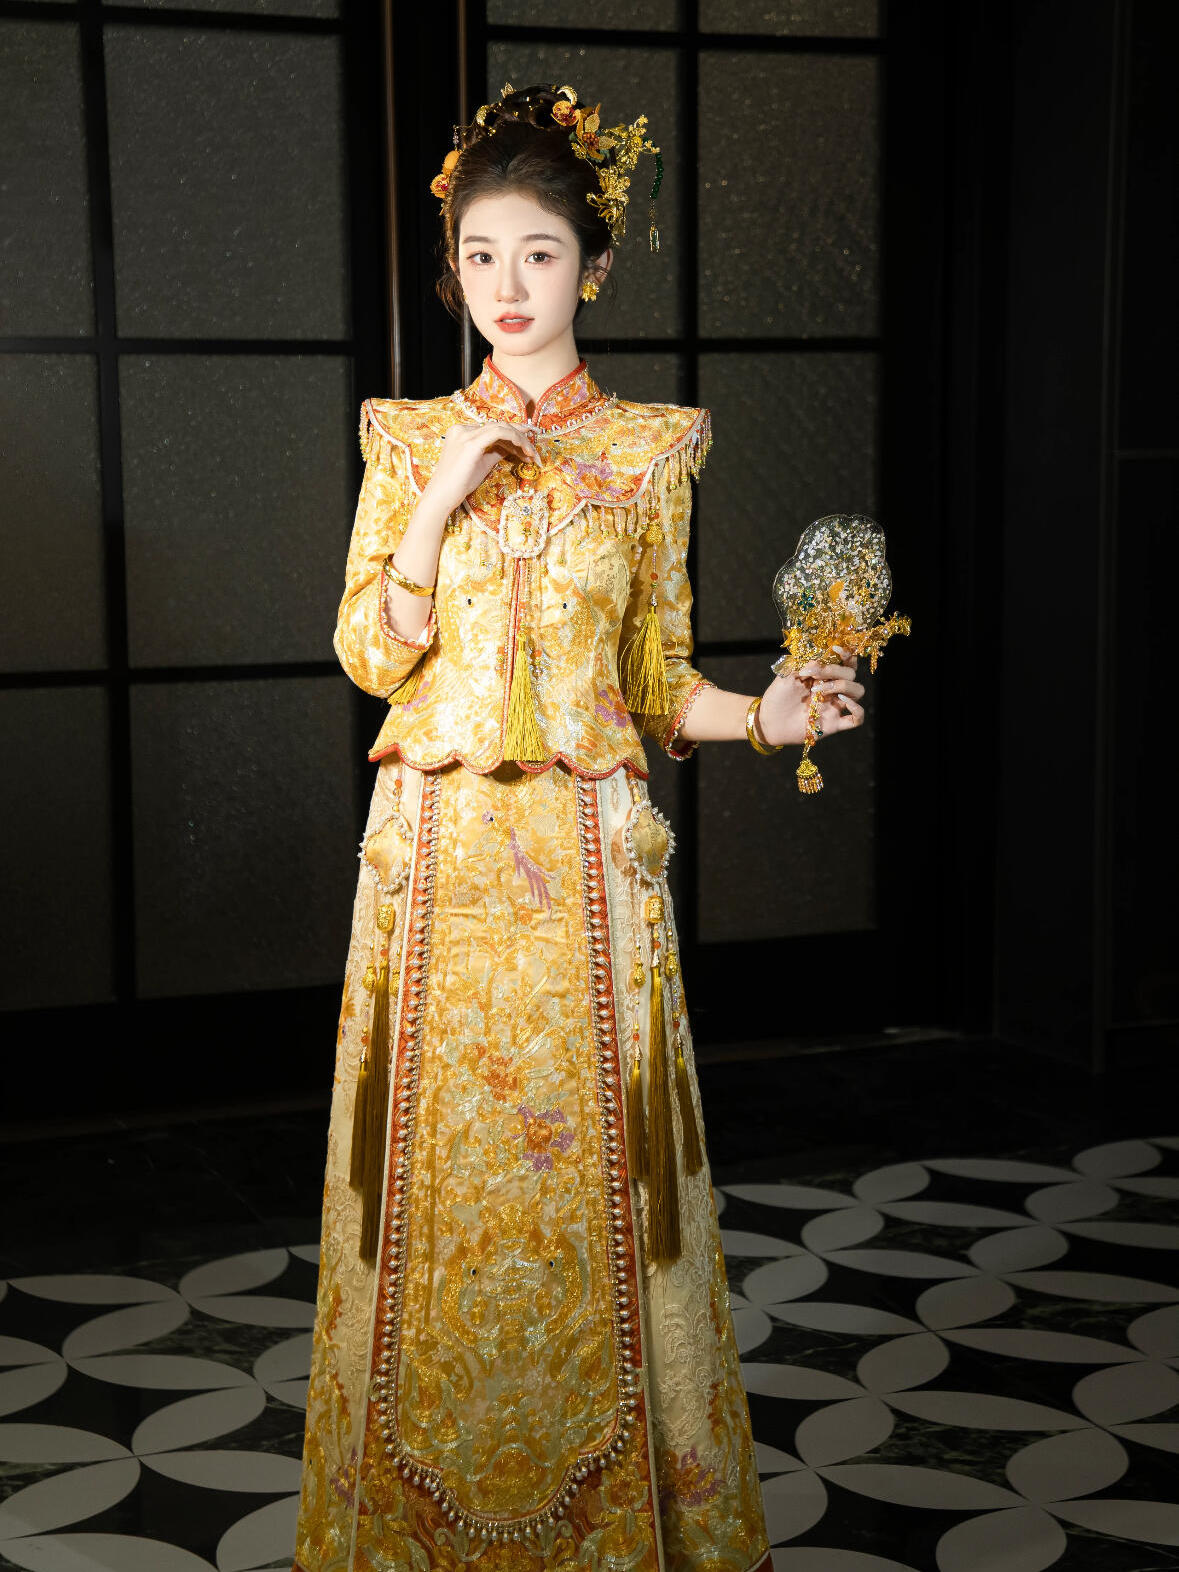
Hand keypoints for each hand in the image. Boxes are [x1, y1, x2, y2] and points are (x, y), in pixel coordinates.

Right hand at [423, 420, 541, 516]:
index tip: (527, 444)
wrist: (443, 496)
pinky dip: (515, 439)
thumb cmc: (460, 484)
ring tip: (531, 454)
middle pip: (498, 426)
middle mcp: (463, 428)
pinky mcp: (472, 442)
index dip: (513, 435)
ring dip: (520, 440)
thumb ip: (495, 452)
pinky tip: (524, 451)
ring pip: (501, 427)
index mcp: (462, 431)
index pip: (492, 429)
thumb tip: (512, 447)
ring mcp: (466, 433)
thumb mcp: (481, 463)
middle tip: (533, 451)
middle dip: (520, 437)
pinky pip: (500, 432)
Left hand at [755, 647, 865, 748]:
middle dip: (835, 671)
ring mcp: (834, 706)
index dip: (845, 653)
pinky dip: (857, 710)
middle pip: (851, 674)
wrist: (768, 721)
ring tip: (821, 690)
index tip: (834, 649)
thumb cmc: (777, 697)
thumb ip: (802, 664)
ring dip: (845, 686)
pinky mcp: (833, 724)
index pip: (845, 661)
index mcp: (823, 675)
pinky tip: (844, 703)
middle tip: (814, 675)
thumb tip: (818, 659)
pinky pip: (856, 719)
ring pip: (858, 692)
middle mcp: (832, 689)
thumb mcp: (786, 675)